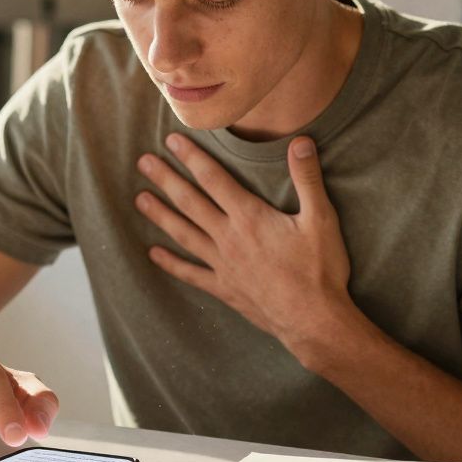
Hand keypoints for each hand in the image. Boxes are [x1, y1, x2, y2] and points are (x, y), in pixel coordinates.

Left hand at [134, 133, 357, 363]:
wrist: (314, 321)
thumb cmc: (320, 270)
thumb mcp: (321, 219)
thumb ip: (308, 178)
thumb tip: (301, 141)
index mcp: (250, 217)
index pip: (214, 179)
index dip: (192, 157)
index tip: (172, 140)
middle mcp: (229, 238)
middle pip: (190, 203)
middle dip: (166, 179)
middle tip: (143, 162)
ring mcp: (223, 265)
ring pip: (184, 234)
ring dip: (160, 215)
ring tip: (139, 199)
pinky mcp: (224, 288)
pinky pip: (191, 274)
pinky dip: (171, 264)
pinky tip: (153, 254)